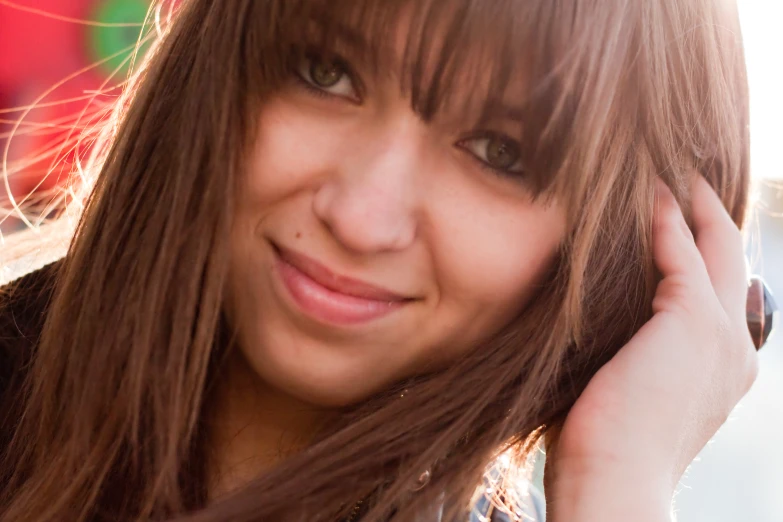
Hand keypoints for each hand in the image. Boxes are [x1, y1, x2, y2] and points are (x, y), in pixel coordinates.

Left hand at [545, 176, 758, 520]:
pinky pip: (679, 253)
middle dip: (712, 215)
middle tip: (689, 179)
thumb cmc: (604, 449)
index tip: (681, 220)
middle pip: (730, 260)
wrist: (613, 483)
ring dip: (692, 204)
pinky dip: (665, 219)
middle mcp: (735, 347)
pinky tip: (649, 193)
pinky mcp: (690, 322)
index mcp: (722, 369)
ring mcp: (719, 333)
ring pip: (714, 246)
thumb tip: (608, 334)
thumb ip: (636, 356)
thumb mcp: (630, 394)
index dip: (704, 251)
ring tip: (671, 172)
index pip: (719, 291)